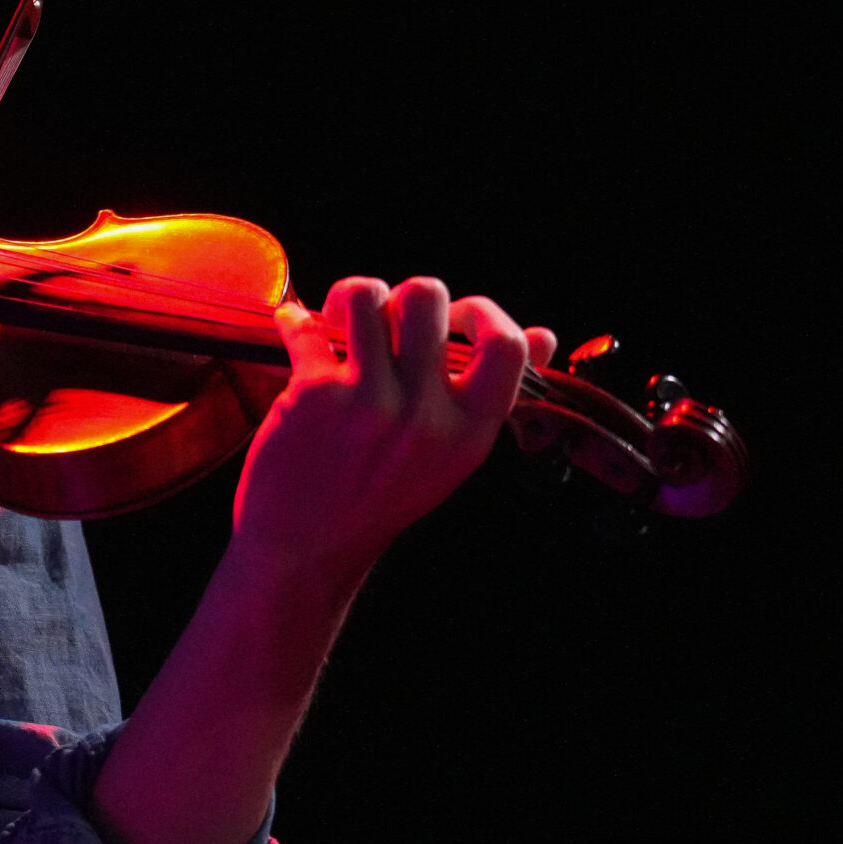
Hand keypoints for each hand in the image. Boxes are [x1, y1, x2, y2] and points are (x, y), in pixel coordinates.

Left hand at [232, 276, 556, 584]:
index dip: (481, 312)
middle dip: (404, 294)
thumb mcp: (452, 457)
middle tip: (388, 320)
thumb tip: (544, 335)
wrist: (305, 549)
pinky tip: (297, 328)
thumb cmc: (381, 495)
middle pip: (426, 296)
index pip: (505, 345)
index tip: (454, 318)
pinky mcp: (313, 396)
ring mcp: (367, 402)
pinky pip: (307, 328)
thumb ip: (493, 396)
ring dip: (351, 295)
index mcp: (468, 432)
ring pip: (365, 296)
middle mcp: (423, 415)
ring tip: (342, 319)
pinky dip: (297, 322)